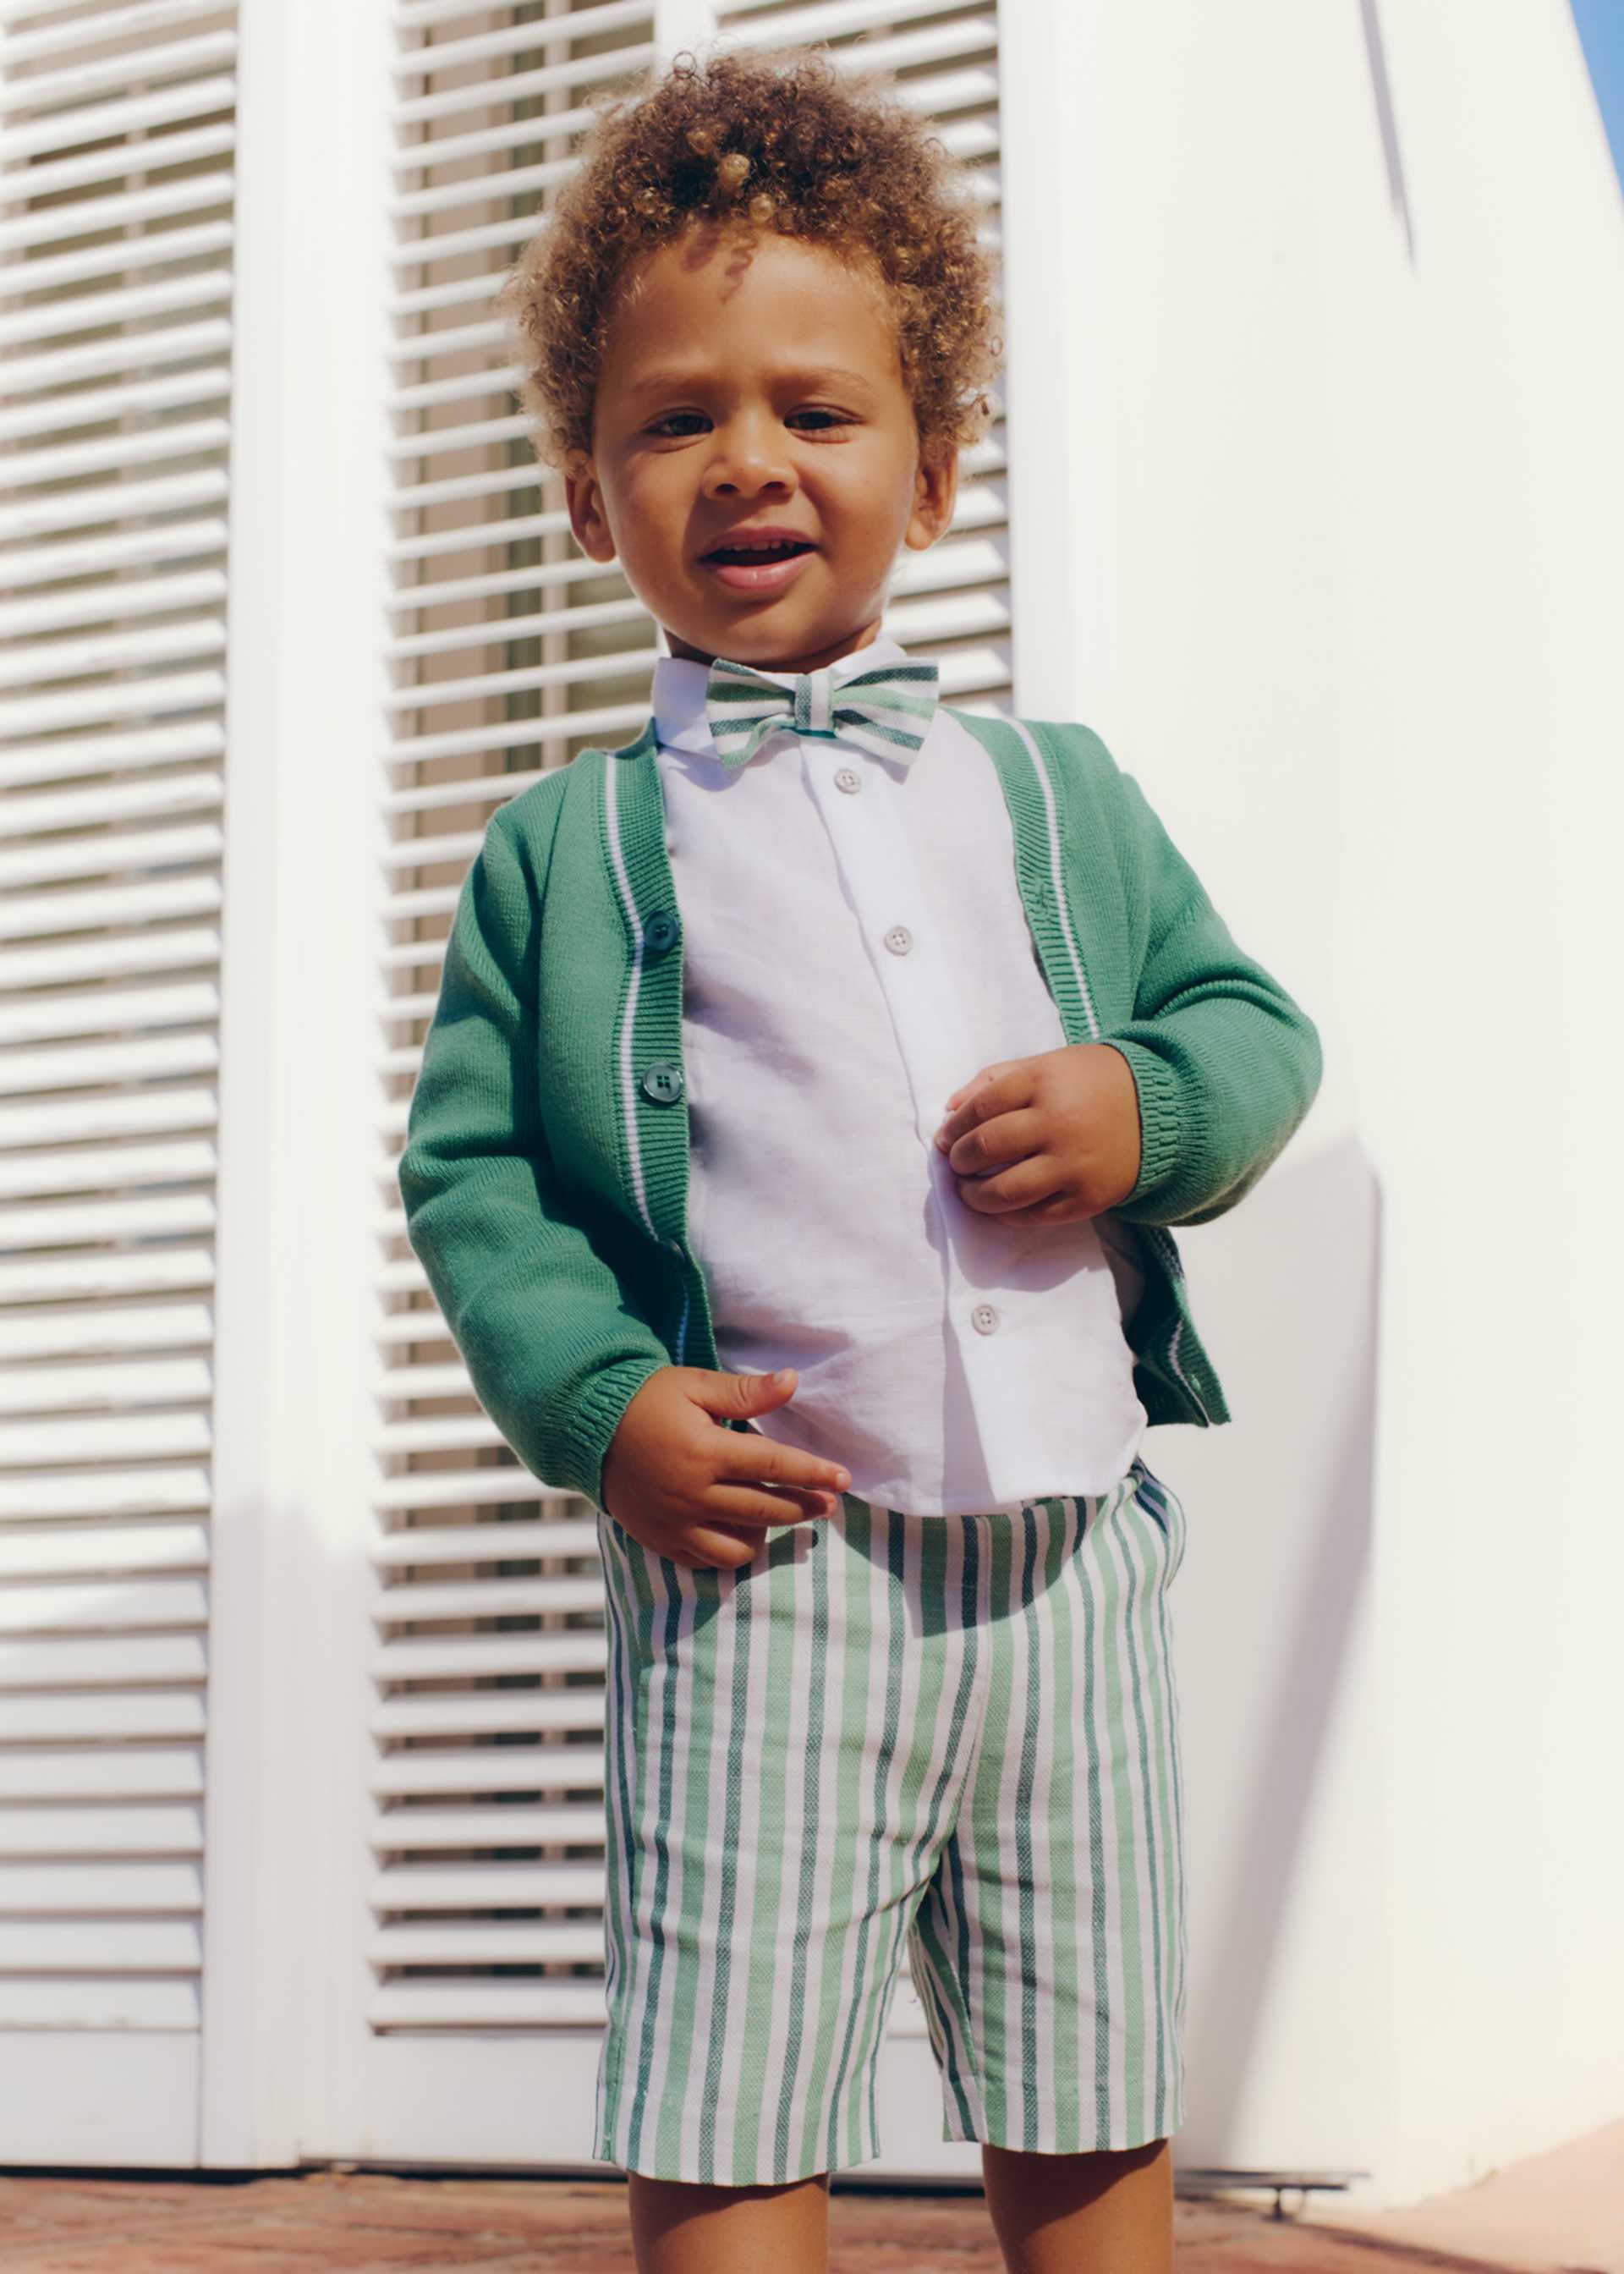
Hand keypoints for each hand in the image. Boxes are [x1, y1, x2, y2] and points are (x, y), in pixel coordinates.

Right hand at [599, 1364, 851, 1571]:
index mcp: (705, 1451)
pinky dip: (731, 1551)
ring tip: (781, 1516)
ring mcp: (676, 1523)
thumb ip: (745, 1392)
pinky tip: (744, 1533)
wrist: (588, 1431)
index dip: (814, 1473)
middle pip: (765, 1509)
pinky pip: (706, 1561)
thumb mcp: (694, 1386)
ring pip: (739, 1546)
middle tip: (829, 1504)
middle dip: (804, 1506)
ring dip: (768, 1533)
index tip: (844, 1478)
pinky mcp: (661, 1540)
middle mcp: (692, 1493)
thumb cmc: (647, 1401)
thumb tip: (793, 1381)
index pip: (774, 1466)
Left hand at [931, 1043, 1141, 1225]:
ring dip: (974, 1196)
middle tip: (957, 1163)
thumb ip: (995, 1079)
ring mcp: (1073, 1163)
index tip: (946, 1138)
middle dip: (959, 1160)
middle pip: (986, 1147)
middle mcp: (1057, 1122)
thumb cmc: (1092, 1083)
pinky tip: (1001, 1206)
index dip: (954, 1126)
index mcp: (1043, 1082)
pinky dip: (1008, 1215)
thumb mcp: (1047, 1065)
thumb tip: (950, 1109)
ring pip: (1004, 1191)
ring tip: (969, 1191)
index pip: (980, 1107)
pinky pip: (1034, 1216)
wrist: (1160, 1110)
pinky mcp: (1088, 1197)